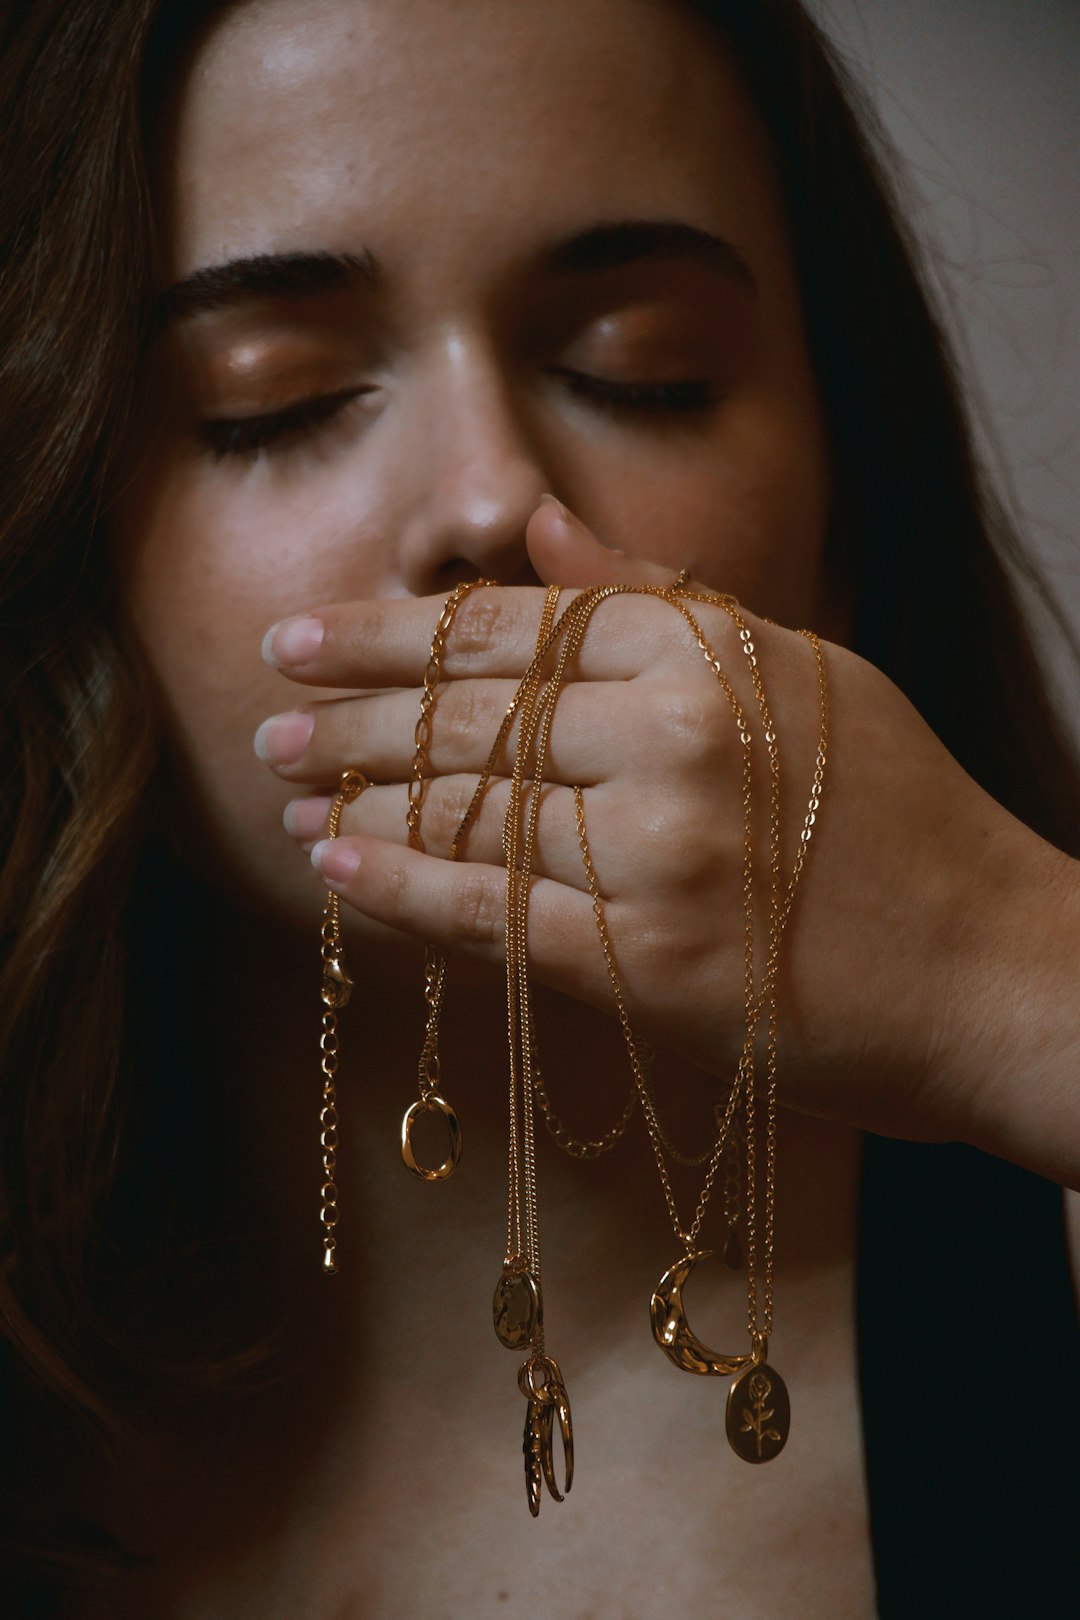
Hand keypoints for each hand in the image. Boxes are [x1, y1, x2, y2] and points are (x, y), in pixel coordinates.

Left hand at [257, 500, 1079, 1184]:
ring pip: (469, 810)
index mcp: (714, 653)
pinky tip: (337, 869)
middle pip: (472, 714)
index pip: (513, 628)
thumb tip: (532, 524)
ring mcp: (661, 854)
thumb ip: (658, 601)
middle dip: (351, 712)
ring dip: (362, 797)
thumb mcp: (803, 672)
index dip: (392, 631)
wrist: (996, 967)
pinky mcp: (651, 965)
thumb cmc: (905, 818)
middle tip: (268, 712)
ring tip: (287, 788)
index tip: (304, 635)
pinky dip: (406, 889)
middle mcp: (676, 739)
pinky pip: (495, 917)